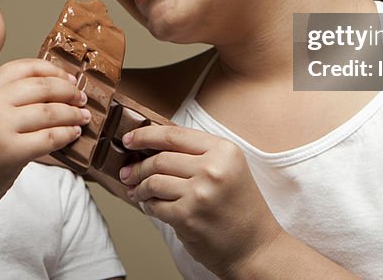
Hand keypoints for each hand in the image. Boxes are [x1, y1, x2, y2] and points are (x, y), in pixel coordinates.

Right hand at [0, 58, 89, 206]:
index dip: (53, 71)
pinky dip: (67, 134)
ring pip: (51, 112)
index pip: (26, 67)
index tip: (69, 79)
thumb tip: (56, 84)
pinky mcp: (11, 151)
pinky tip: (73, 134)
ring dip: (73, 113)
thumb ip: (8, 95)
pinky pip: (50, 137)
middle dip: (69, 92)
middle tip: (81, 98)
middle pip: (43, 87)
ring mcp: (0, 126)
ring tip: (82, 116)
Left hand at [118, 125, 283, 276]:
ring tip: (136, 191)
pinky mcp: (188, 216)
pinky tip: (150, 206)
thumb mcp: (229, 169)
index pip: (175, 135)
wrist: (255, 247)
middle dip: (138, 167)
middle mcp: (213, 168)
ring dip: (139, 188)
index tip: (129, 139)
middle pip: (160, 158)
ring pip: (153, 181)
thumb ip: (199, 154)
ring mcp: (200, 193)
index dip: (145, 135)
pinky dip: (148, 206)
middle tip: (127, 173)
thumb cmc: (240, 209)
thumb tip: (155, 146)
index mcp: (224, 150)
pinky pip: (155, 206)